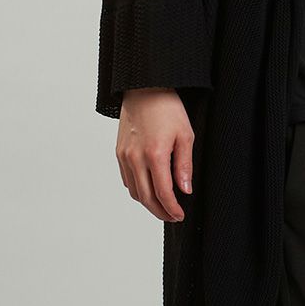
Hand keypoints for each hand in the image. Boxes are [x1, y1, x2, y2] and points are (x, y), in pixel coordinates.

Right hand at [115, 88, 193, 221]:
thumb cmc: (167, 108)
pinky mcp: (119, 152)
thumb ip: (184, 165)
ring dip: (148, 203)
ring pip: (134, 191)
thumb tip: (185, 190)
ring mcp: (125, 156)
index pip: (163, 193)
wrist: (145, 88)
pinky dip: (137, 190)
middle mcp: (135, 158)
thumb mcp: (185, 134)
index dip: (172, 208)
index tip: (180, 215)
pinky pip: (127, 179)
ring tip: (162, 206)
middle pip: (146, 198)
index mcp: (155, 154)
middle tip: (172, 217)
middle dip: (160, 212)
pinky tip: (149, 189)